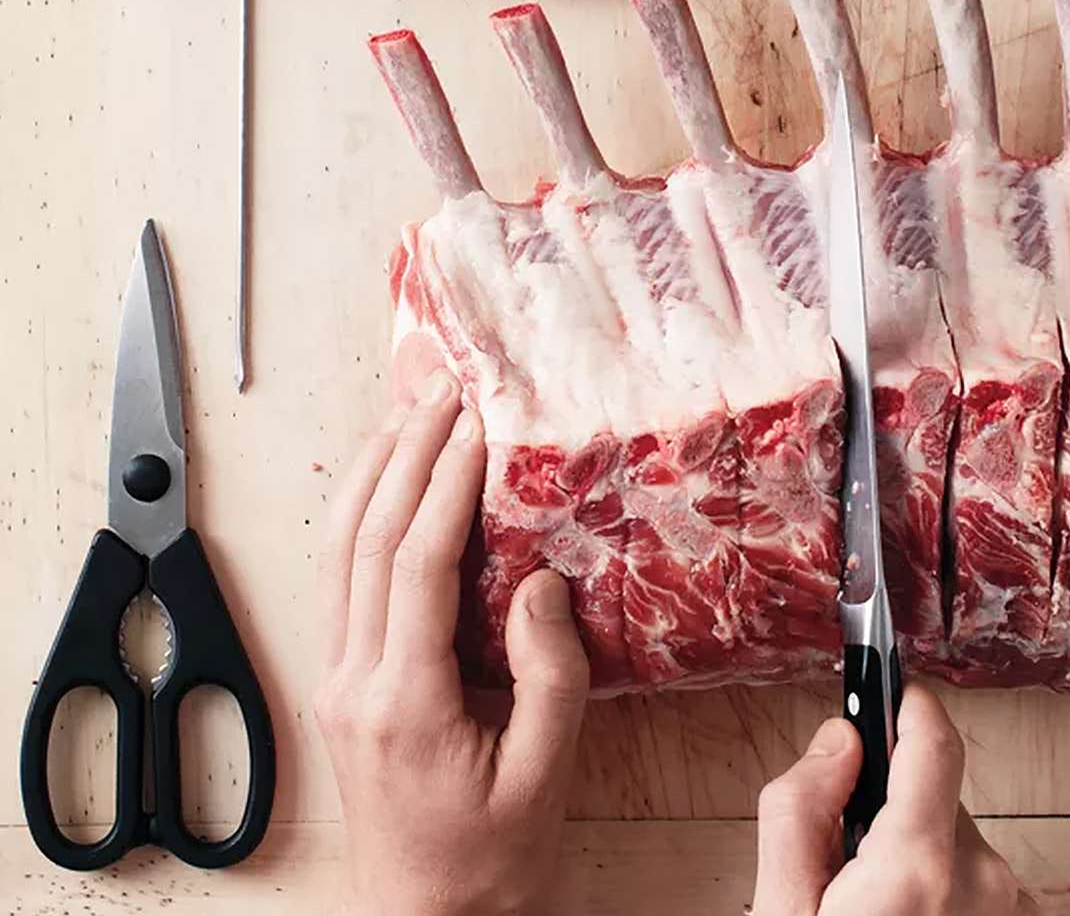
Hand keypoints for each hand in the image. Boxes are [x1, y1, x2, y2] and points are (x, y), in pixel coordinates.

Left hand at [314, 368, 589, 915]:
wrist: (431, 915)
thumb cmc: (496, 854)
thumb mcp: (546, 770)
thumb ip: (549, 673)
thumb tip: (539, 579)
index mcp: (405, 702)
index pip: (416, 565)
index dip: (445, 485)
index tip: (476, 424)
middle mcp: (353, 681)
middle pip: (365, 542)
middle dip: (404, 454)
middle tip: (442, 390)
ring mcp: (336, 680)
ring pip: (338, 553)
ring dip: (371, 475)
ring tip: (408, 411)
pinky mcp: (338, 683)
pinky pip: (340, 581)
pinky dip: (359, 518)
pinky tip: (383, 483)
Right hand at [751, 685, 1035, 915]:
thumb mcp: (782, 908)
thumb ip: (800, 811)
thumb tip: (839, 740)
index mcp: (917, 869)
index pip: (934, 742)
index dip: (908, 704)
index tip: (892, 688)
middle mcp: (981, 883)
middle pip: (933, 796)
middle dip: (889, 807)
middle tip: (844, 859)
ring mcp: (1007, 908)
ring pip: (952, 839)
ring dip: (916, 854)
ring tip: (874, 907)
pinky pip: (973, 879)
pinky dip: (942, 890)